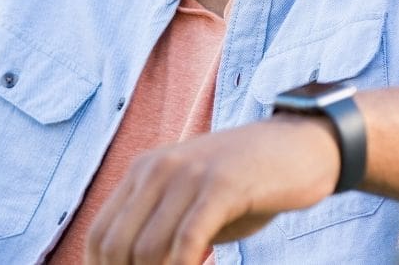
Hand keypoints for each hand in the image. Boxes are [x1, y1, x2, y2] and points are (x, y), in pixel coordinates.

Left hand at [84, 114, 339, 264]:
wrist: (300, 146)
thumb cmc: (247, 183)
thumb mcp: (194, 199)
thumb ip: (162, 226)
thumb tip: (136, 263)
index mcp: (145, 170)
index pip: (99, 234)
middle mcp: (159, 167)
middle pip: (116, 246)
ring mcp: (190, 174)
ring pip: (147, 248)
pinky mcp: (222, 185)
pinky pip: (187, 240)